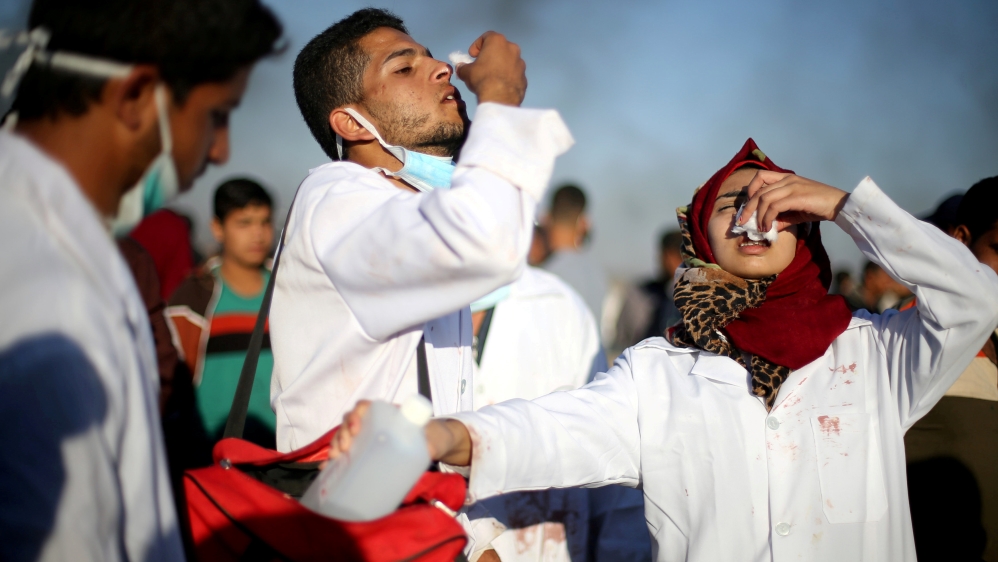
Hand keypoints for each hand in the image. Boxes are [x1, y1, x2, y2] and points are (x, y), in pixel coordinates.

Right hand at [328, 401, 473, 466]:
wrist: (435, 445)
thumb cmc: (432, 436)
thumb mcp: (433, 438)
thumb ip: (430, 442)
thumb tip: (427, 449)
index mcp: (388, 414)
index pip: (365, 407)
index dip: (356, 414)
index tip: (356, 428)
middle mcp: (375, 423)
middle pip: (350, 421)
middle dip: (342, 433)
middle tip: (344, 449)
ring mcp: (369, 438)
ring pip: (345, 436)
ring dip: (336, 445)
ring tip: (334, 459)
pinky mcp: (367, 453)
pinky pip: (347, 452)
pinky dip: (337, 459)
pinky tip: (329, 469)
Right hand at [456, 31, 526, 106]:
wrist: (501, 98)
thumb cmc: (482, 78)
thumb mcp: (466, 72)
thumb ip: (463, 67)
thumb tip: (461, 68)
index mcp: (498, 41)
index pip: (487, 36)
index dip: (477, 45)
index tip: (472, 56)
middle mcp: (512, 48)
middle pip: (500, 48)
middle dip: (491, 55)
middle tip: (482, 65)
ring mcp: (520, 63)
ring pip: (509, 61)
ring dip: (501, 66)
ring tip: (492, 78)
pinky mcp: (524, 77)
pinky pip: (514, 74)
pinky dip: (508, 77)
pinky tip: (500, 86)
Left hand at [738, 170, 849, 231]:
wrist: (839, 205)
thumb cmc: (819, 207)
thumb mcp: (796, 212)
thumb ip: (781, 218)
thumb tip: (768, 228)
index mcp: (786, 178)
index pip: (760, 177)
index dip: (750, 191)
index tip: (747, 207)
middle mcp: (787, 179)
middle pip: (758, 190)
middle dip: (747, 207)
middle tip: (742, 222)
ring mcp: (791, 186)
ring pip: (763, 198)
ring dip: (757, 216)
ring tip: (759, 228)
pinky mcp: (796, 196)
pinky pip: (774, 207)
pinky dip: (767, 219)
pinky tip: (768, 228)